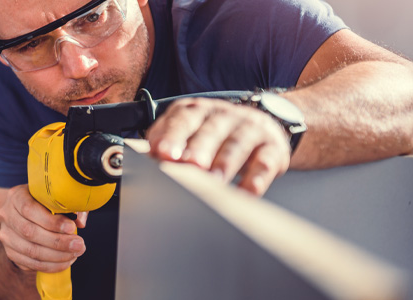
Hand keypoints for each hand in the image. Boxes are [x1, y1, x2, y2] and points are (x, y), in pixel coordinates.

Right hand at [0, 184, 87, 271]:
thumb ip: (69, 205)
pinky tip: (66, 261)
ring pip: (30, 251)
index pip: (29, 209)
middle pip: (29, 232)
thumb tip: (79, 222)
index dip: (51, 221)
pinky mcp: (10, 252)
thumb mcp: (56, 197)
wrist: (25, 212)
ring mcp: (6, 235)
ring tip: (75, 253)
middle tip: (79, 244)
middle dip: (58, 242)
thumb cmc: (45, 202)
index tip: (72, 228)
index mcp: (16, 196)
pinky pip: (30, 263)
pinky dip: (50, 265)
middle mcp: (6, 215)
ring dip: (56, 256)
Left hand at [145, 97, 290, 195]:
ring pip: (237, 145)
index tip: (161, 153)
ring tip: (213, 180)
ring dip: (224, 163)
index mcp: (198, 111)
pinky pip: (265, 163)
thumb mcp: (189, 129)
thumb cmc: (214, 134)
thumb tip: (142, 159)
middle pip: (210, 132)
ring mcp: (250, 130)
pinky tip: (248, 191)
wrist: (263, 125)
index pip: (182, 120)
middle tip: (188, 165)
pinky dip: (256, 178)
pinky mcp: (273, 149)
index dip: (172, 135)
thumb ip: (165, 139)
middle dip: (197, 148)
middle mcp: (224, 116)